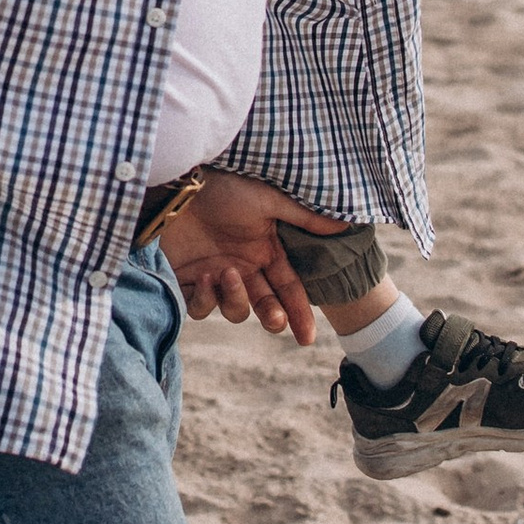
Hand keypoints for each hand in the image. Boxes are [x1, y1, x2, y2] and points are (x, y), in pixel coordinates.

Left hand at [161, 173, 342, 343]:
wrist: (179, 184)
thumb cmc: (224, 188)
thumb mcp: (268, 201)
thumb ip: (304, 217)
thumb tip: (344, 226)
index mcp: (265, 251)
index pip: (289, 289)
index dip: (300, 314)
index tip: (307, 339)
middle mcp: (243, 267)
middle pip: (266, 306)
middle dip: (273, 317)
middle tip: (275, 319)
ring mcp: (215, 275)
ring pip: (234, 310)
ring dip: (235, 300)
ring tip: (226, 274)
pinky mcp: (187, 280)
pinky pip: (200, 308)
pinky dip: (205, 300)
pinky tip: (204, 278)